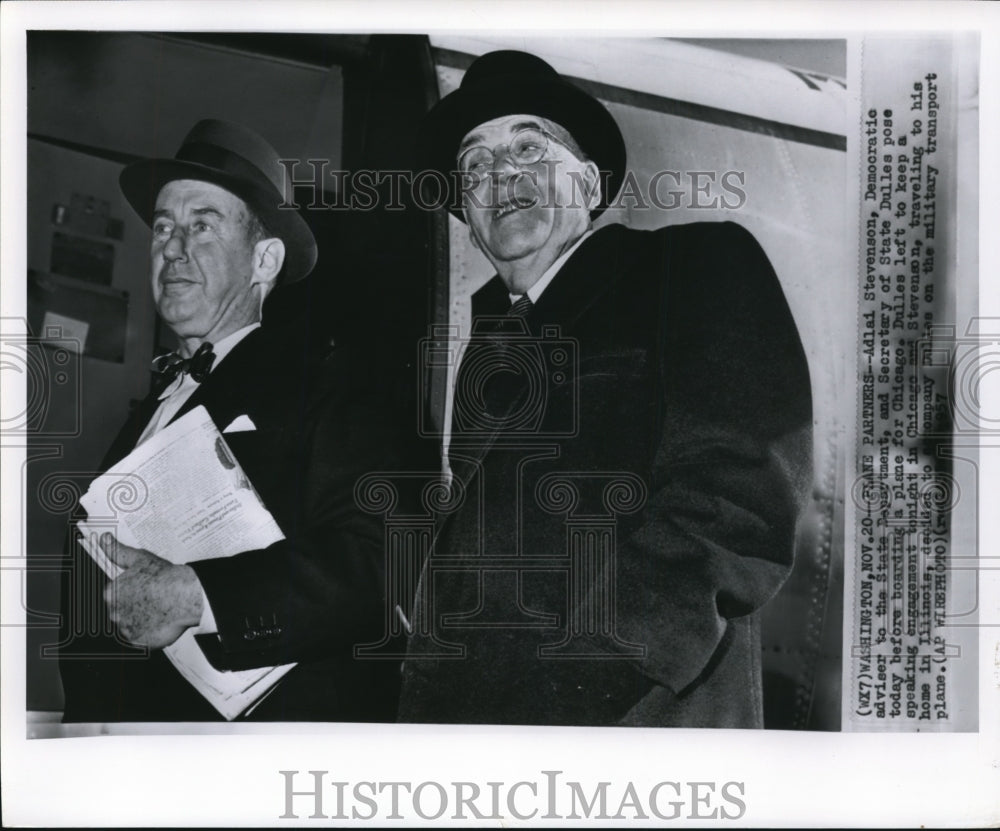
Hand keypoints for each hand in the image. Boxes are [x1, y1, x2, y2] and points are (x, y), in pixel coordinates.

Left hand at [101, 533, 203, 647]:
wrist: (183, 595)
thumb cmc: (163, 577)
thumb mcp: (139, 558)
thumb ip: (117, 551)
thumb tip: (103, 540)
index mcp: (111, 593)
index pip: (116, 595)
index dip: (132, 592)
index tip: (145, 590)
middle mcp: (114, 613)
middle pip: (122, 611)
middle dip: (135, 607)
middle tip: (154, 600)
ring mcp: (126, 628)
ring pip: (132, 625)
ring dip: (142, 620)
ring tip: (160, 611)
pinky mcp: (139, 641)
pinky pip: (142, 638)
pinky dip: (150, 633)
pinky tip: (161, 621)